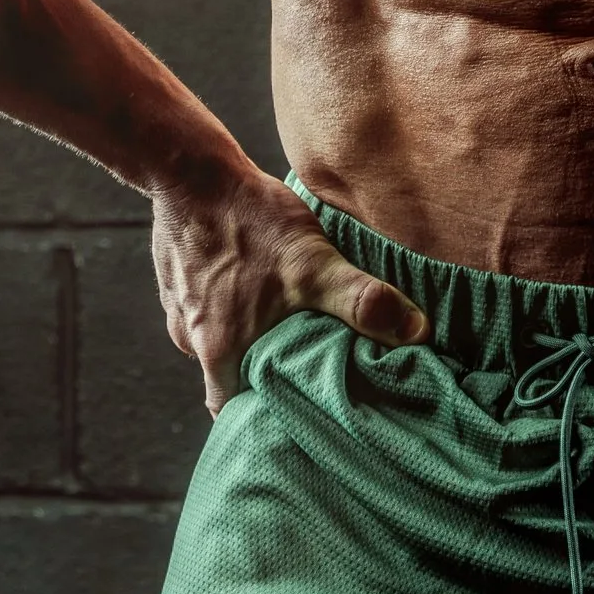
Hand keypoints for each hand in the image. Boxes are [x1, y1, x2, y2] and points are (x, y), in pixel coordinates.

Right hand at [150, 167, 425, 413]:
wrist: (188, 169)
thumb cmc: (247, 220)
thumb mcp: (312, 262)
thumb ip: (360, 301)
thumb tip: (415, 334)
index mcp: (219, 352)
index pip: (233, 414)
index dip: (262, 423)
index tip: (297, 421)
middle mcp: (193, 341)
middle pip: (230, 379)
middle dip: (265, 381)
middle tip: (306, 373)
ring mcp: (180, 310)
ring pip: (218, 344)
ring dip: (249, 341)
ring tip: (289, 329)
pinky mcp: (178, 281)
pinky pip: (207, 310)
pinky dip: (232, 308)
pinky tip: (259, 288)